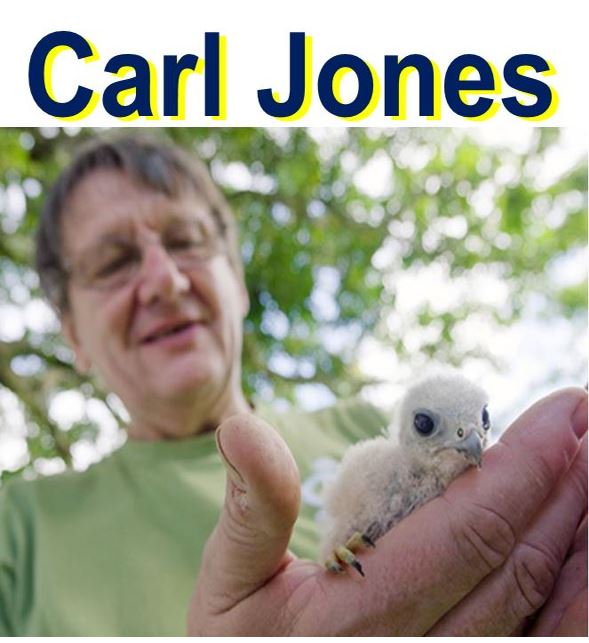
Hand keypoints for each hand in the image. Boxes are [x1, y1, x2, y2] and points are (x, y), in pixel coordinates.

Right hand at [187, 388, 586, 635]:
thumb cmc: (243, 637)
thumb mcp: (231, 576)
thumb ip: (252, 505)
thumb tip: (243, 428)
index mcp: (356, 621)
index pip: (463, 534)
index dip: (520, 467)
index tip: (562, 410)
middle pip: (516, 562)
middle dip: (564, 481)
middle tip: (588, 417)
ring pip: (547, 608)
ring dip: (581, 529)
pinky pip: (545, 642)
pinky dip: (579, 592)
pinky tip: (587, 542)